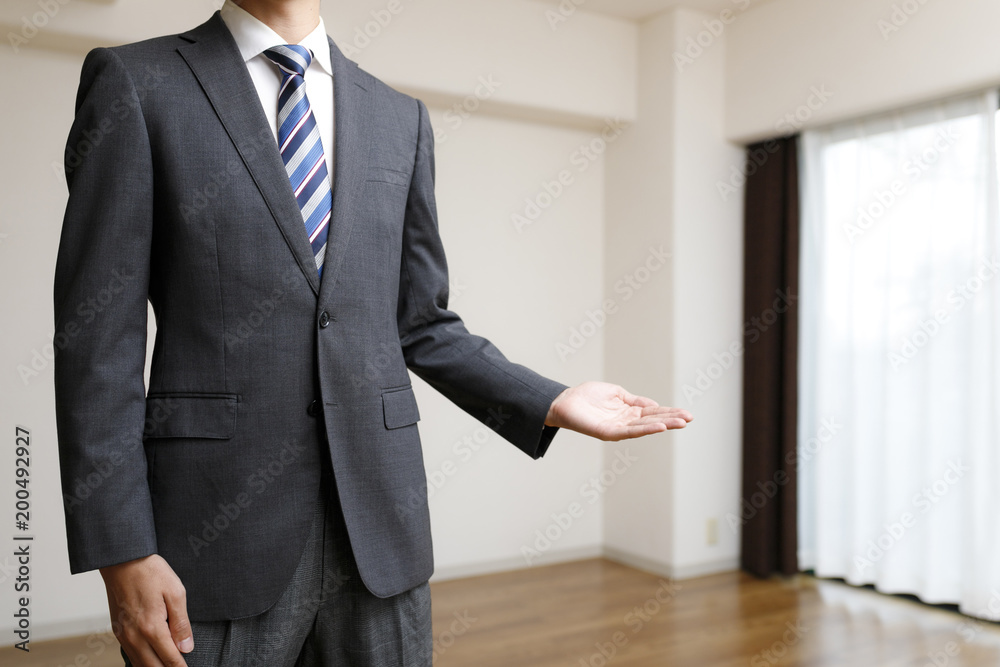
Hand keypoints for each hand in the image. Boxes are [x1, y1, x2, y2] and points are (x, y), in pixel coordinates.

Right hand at [101, 554, 192, 666]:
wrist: (122, 560)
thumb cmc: (151, 572)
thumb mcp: (175, 592)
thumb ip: (181, 623)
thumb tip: (186, 647)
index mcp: (152, 628)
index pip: (170, 659)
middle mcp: (134, 636)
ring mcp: (123, 635)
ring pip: (138, 664)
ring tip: (168, 665)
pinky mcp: (117, 630)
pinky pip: (130, 654)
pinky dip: (141, 661)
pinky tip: (151, 658)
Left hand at [544, 381, 692, 440]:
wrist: (566, 401)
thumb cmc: (588, 396)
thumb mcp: (617, 393)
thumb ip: (635, 400)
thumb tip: (654, 404)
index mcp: (629, 412)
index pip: (654, 412)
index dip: (670, 412)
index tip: (687, 414)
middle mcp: (626, 422)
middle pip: (653, 421)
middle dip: (672, 420)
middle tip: (690, 419)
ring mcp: (618, 428)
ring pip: (645, 427)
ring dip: (663, 425)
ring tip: (680, 423)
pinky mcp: (608, 432)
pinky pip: (629, 431)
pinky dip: (645, 429)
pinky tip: (659, 427)